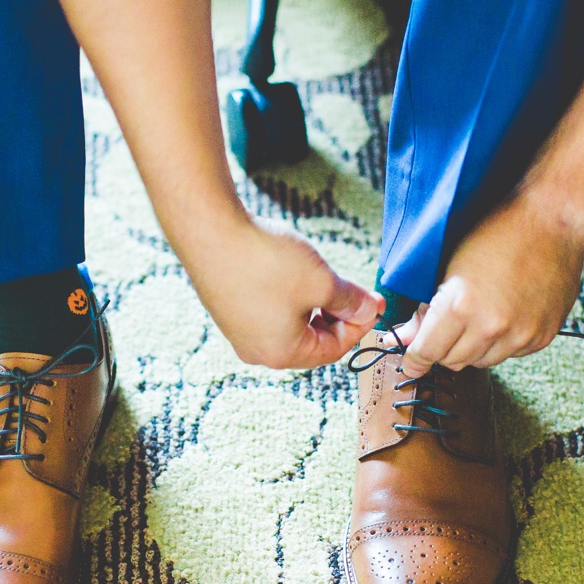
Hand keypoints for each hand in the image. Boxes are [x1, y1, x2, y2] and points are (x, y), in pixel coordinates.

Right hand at [184, 216, 384, 369]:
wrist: (210, 229)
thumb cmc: (265, 261)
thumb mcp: (322, 282)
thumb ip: (350, 301)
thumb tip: (368, 310)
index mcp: (281, 354)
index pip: (334, 349)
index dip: (359, 324)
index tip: (373, 301)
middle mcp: (256, 350)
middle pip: (311, 340)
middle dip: (336, 315)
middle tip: (354, 290)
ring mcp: (237, 330)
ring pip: (290, 324)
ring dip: (312, 304)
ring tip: (321, 275)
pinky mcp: (227, 308)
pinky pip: (268, 310)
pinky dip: (288, 296)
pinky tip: (290, 270)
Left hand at [398, 190, 583, 377]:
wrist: (552, 221)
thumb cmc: (496, 233)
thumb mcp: (449, 266)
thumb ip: (425, 309)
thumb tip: (403, 338)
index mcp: (462, 306)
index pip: (428, 352)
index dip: (415, 358)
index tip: (411, 363)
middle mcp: (492, 326)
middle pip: (454, 362)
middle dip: (444, 349)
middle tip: (446, 327)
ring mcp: (521, 334)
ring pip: (483, 362)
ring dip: (474, 347)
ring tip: (479, 316)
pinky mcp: (542, 336)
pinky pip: (511, 354)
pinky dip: (503, 342)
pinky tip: (505, 314)